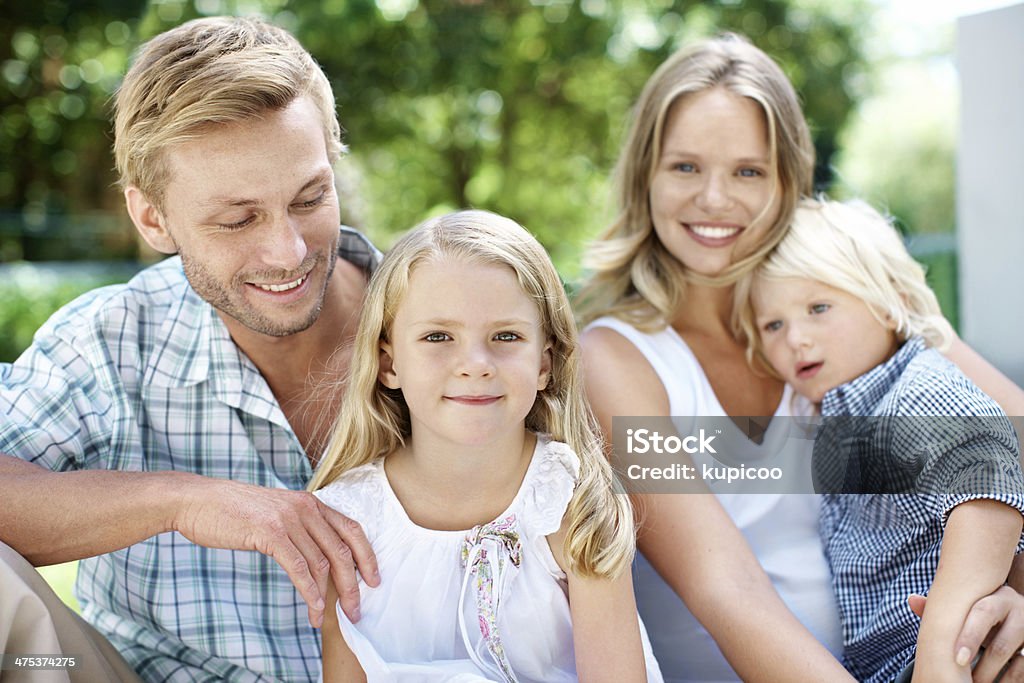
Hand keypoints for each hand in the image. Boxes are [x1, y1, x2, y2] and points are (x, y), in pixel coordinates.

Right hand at [172, 474, 378, 627]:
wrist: (198, 500)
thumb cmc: (233, 511)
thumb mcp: (276, 513)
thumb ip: (299, 528)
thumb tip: (317, 557)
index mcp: (310, 503)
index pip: (351, 529)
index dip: (367, 556)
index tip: (374, 579)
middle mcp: (305, 508)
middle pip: (343, 549)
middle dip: (353, 584)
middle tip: (357, 609)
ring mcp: (289, 519)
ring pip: (322, 562)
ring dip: (329, 595)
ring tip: (328, 618)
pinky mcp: (270, 532)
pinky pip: (298, 567)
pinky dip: (309, 591)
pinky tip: (312, 608)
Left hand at [909, 587, 1023, 681]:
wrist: (1013, 623)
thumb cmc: (982, 618)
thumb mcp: (967, 612)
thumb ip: (944, 610)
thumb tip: (911, 599)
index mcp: (999, 596)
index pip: (983, 613)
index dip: (970, 637)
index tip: (958, 659)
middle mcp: (1019, 609)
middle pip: (1000, 642)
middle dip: (983, 667)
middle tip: (968, 678)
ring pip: (1013, 659)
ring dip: (991, 675)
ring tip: (975, 682)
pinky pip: (1023, 668)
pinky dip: (1008, 680)